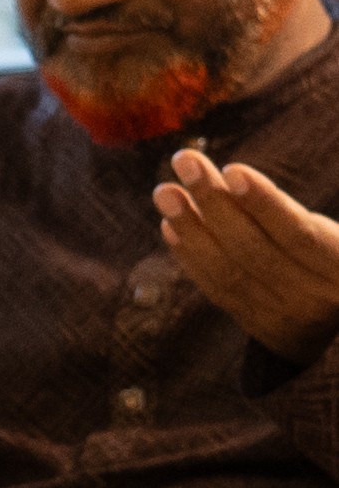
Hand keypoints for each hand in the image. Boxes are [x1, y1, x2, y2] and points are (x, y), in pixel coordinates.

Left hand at [158, 149, 338, 367]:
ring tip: (166, 192)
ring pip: (230, 271)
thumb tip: (229, 179)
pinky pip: (220, 290)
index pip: (299, 235)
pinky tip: (171, 226)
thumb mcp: (334, 238)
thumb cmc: (336, 256)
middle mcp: (316, 297)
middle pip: (255, 249)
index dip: (264, 203)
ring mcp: (285, 316)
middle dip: (215, 203)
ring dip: (192, 228)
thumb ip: (291, 216)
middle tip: (184, 161)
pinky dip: (192, 258)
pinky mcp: (259, 326)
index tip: (232, 169)